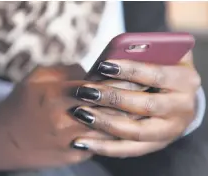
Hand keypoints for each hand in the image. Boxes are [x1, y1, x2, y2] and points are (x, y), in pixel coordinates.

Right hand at [0, 65, 144, 172]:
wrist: (6, 139)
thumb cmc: (22, 103)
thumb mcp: (37, 77)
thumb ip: (66, 70)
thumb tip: (93, 72)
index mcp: (56, 96)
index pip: (99, 86)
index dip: (120, 79)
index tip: (135, 74)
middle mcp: (66, 120)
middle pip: (110, 108)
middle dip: (130, 98)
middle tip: (146, 89)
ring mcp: (72, 140)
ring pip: (112, 128)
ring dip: (128, 116)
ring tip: (140, 106)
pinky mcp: (75, 154)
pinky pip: (103, 142)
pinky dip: (114, 131)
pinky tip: (121, 123)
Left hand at [72, 51, 200, 157]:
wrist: (178, 99)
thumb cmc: (162, 70)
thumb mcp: (160, 56)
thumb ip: (143, 53)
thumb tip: (111, 56)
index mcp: (185, 80)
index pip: (156, 74)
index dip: (129, 70)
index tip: (102, 65)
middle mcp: (182, 108)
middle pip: (144, 105)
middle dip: (112, 98)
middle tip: (85, 91)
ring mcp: (169, 131)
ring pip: (134, 131)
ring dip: (104, 123)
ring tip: (80, 113)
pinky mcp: (155, 145)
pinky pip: (128, 149)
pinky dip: (104, 147)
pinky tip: (82, 142)